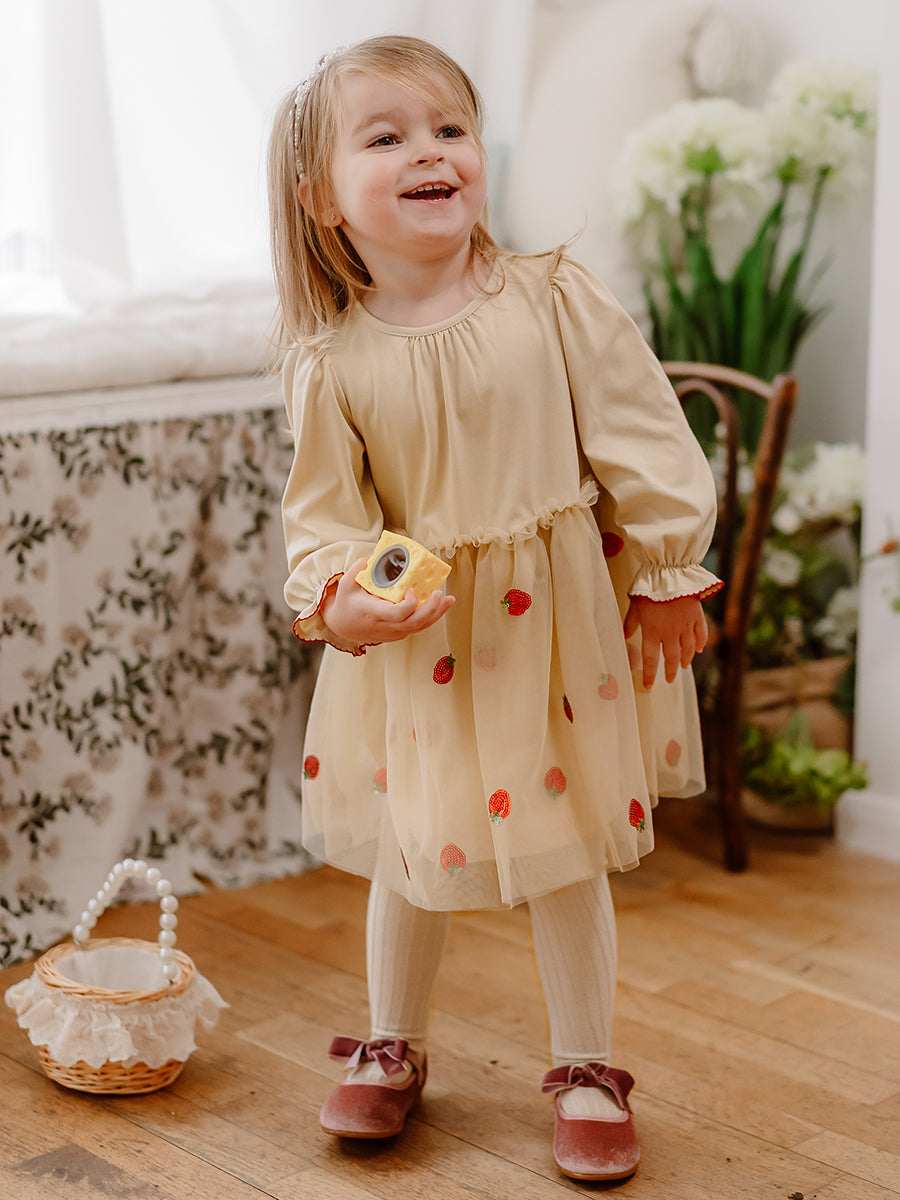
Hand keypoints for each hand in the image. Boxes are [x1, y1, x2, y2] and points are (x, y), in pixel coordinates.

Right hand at [321, 558, 454, 644]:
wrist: (343, 626)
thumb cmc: (346, 603)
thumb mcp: (345, 584)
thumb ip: (357, 569)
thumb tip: (370, 558)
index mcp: (372, 613)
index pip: (396, 614)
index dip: (408, 605)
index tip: (411, 590)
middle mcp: (385, 626)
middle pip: (413, 623)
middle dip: (430, 610)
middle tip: (439, 593)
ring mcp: (392, 632)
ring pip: (418, 627)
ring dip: (436, 613)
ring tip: (448, 600)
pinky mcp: (398, 634)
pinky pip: (417, 627)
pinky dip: (430, 617)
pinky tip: (440, 605)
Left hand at [623, 594, 708, 687]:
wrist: (669, 573)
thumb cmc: (648, 589)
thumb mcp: (634, 605)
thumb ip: (630, 623)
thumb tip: (626, 637)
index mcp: (652, 631)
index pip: (650, 659)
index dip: (649, 674)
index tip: (648, 685)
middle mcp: (670, 633)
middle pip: (671, 658)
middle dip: (669, 671)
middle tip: (669, 680)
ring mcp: (685, 625)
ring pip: (687, 649)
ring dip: (685, 660)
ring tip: (683, 666)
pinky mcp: (697, 616)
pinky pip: (701, 634)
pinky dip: (700, 643)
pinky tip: (698, 650)